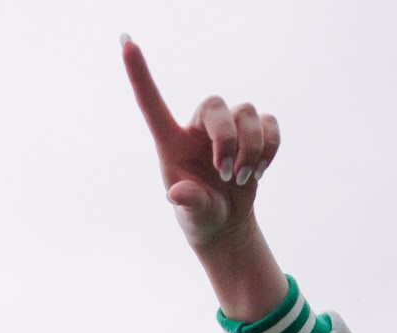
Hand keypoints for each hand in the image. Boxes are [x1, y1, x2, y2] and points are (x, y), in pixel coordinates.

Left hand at [122, 39, 280, 251]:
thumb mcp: (193, 217)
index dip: (139, 74)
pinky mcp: (253, 133)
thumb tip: (179, 193)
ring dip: (252, 148)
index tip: (126, 44)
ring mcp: (226, 129)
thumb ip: (188, 202)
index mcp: (172, 143)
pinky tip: (260, 170)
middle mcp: (197, 129)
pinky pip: (270, 122)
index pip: (152, 104)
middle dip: (227, 138)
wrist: (226, 224)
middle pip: (215, 104)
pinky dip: (270, 147)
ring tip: (242, 178)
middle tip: (227, 173)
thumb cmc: (201, 217)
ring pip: (248, 112)